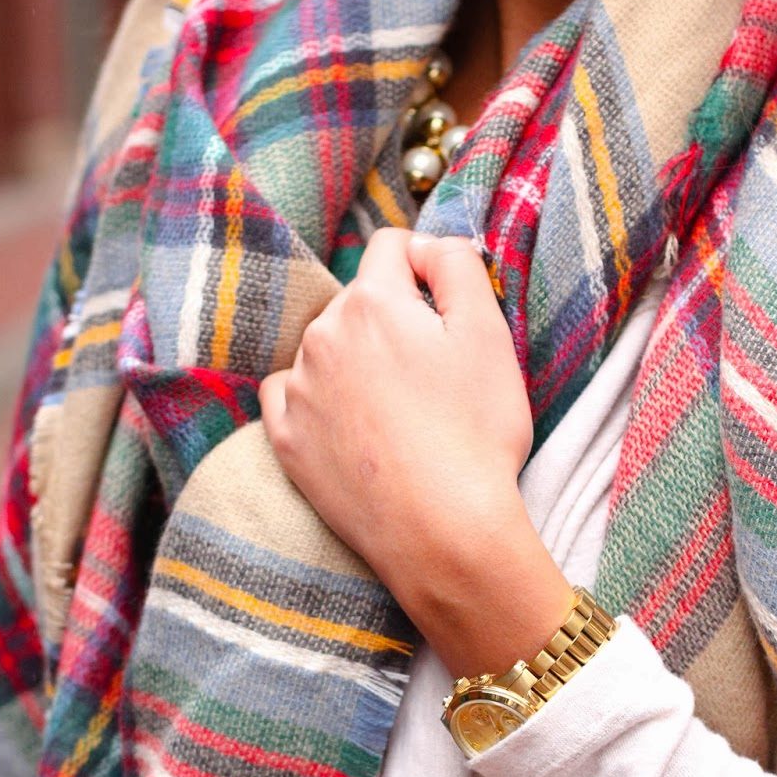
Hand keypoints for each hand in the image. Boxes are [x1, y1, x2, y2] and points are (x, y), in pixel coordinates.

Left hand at [260, 229, 573, 675]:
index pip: (392, 247)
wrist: (443, 532)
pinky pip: (289, 397)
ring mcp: (299, 391)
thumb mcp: (489, 334)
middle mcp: (322, 336)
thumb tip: (429, 244)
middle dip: (391, 324)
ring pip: (324, 350)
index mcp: (373, 302)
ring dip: (355, 364)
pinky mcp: (287, 442)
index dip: (426, 269)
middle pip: (357, 303)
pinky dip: (316, 401)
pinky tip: (351, 426)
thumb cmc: (476, 434)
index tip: (447, 311)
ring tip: (399, 414)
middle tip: (433, 379)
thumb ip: (457, 266)